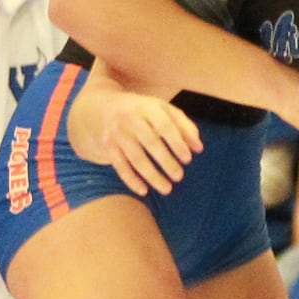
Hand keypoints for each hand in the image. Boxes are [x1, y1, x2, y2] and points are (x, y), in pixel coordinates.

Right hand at [67, 90, 202, 195]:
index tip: (188, 159)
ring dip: (152, 176)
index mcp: (147, 107)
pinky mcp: (107, 147)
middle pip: (150, 142)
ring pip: (136, 158)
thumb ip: (183, 125)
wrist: (100, 108)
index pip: (164, 125)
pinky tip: (144, 190)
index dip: (177, 142)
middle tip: (179, 176)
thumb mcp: (162, 109)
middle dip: (166, 161)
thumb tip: (199, 148)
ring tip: (167, 189)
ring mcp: (117, 133)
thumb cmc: (141, 111)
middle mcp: (130, 119)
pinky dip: (132, 180)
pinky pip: (120, 166)